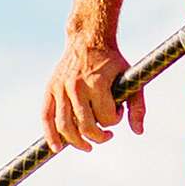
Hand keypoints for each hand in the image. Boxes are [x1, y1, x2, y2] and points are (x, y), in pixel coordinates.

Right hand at [43, 27, 138, 151]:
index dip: (115, 120)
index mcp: (97, 83)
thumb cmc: (112, 61)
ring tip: (87, 146)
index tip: (118, 111)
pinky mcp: (50, 88)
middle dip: (99, 136)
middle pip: (85, 127)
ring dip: (77, 142)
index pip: (107, 118)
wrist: (88, 38)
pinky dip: (50, 134)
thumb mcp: (130, 78)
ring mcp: (60, 88)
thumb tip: (138, 132)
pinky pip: (46, 116)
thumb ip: (137, 105)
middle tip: (107, 135)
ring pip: (65, 126)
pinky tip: (57, 147)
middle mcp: (76, 87)